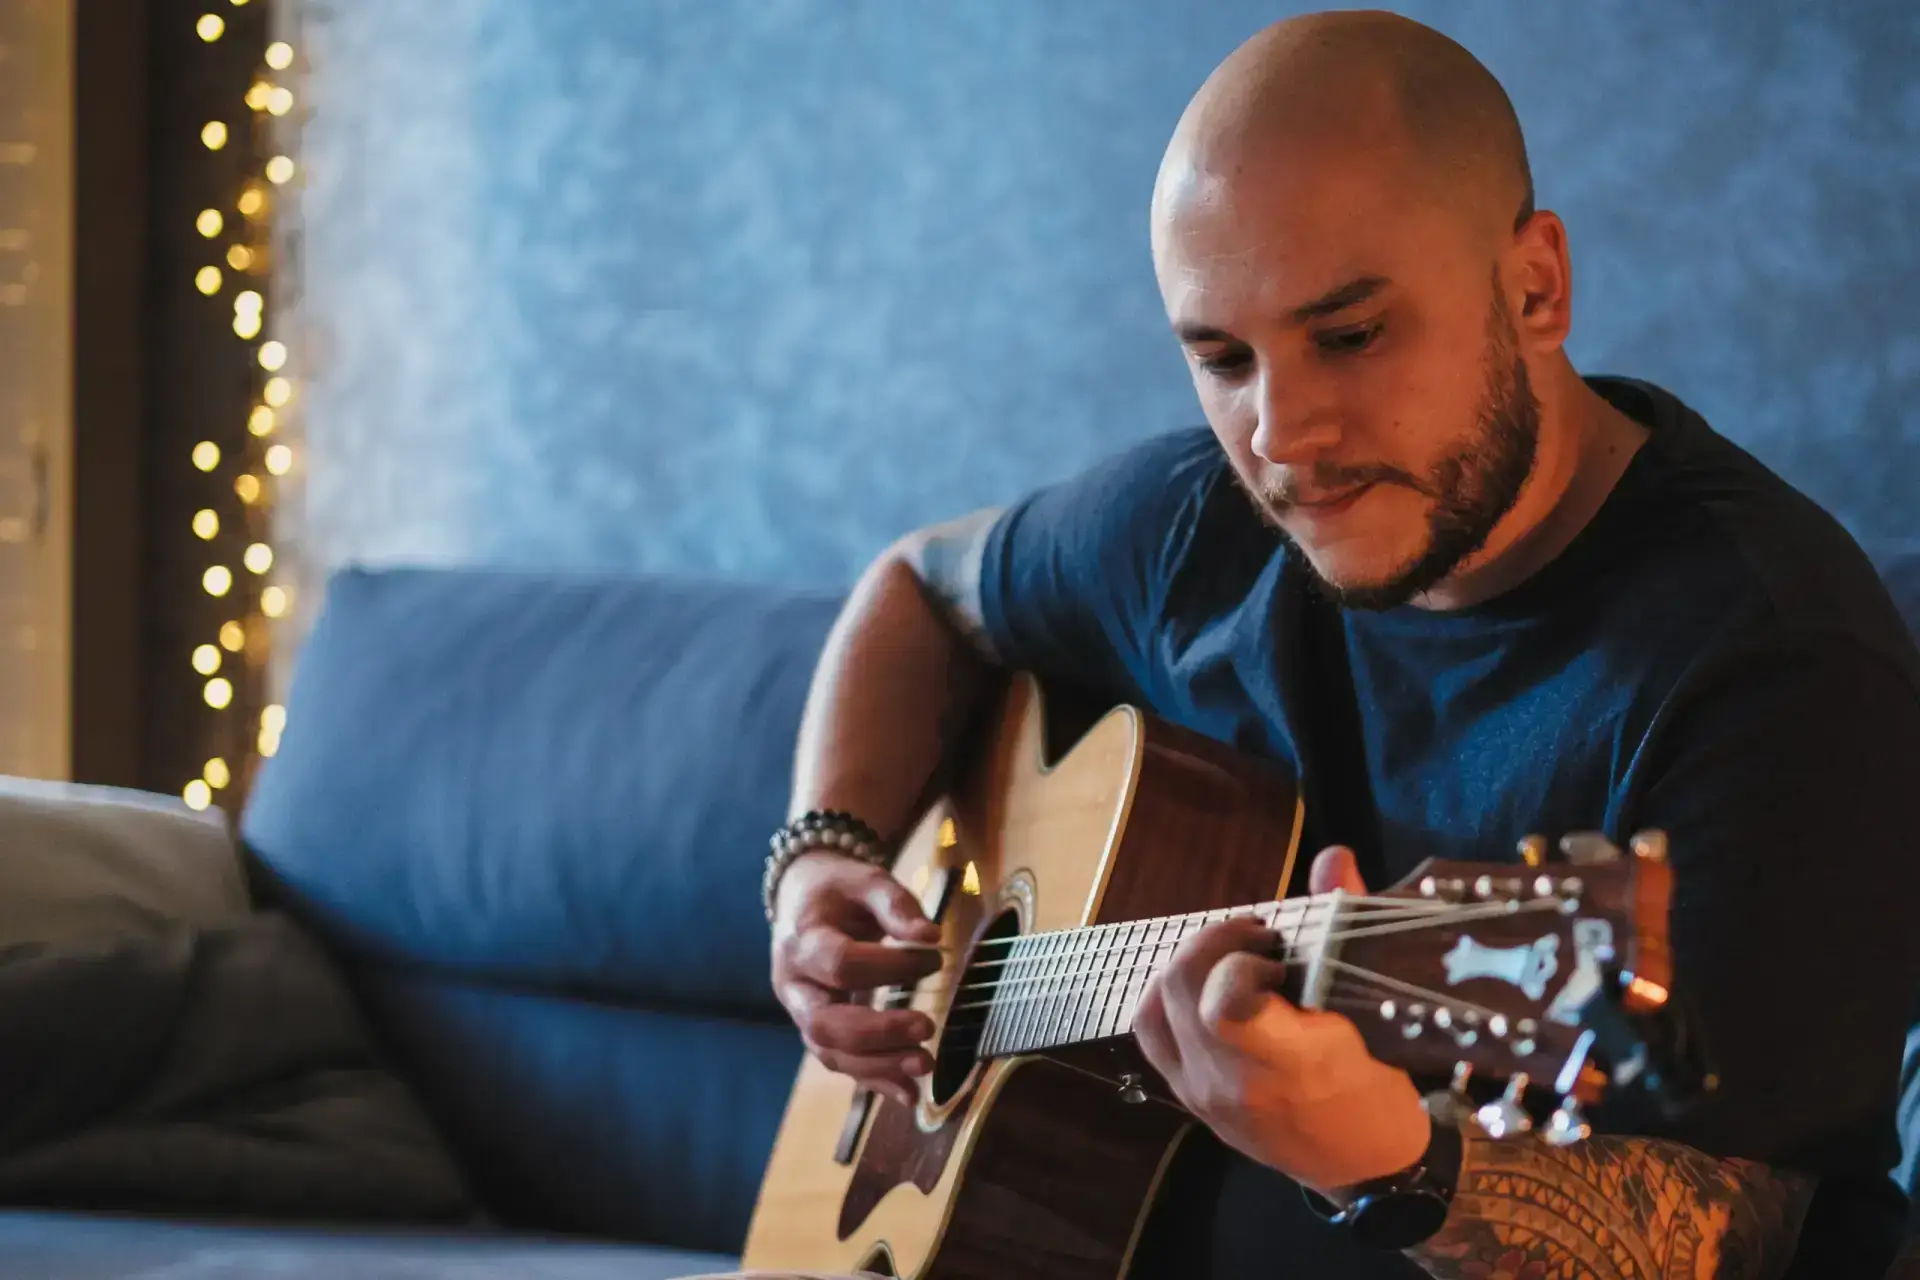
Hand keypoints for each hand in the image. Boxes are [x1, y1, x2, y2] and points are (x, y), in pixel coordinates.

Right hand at [770, 850, 943, 1106]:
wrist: (803, 900)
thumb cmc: (839, 890)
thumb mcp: (866, 880)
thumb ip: (896, 904)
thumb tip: (930, 936)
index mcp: (801, 940)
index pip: (840, 964)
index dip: (890, 966)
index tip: (934, 957)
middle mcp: (794, 985)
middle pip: (823, 1024)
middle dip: (877, 1033)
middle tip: (926, 1028)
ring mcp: (802, 1013)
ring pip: (830, 1053)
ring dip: (879, 1066)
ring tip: (925, 1064)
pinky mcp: (818, 1031)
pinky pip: (841, 1064)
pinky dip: (875, 1082)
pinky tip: (910, 1094)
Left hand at [1132, 846, 1430, 1195]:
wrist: (1364, 1169)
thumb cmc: (1379, 1090)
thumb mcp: (1382, 1016)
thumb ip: (1345, 928)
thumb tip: (1334, 857)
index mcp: (1289, 1066)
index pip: (1224, 1001)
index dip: (1240, 959)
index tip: (1277, 951)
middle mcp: (1232, 1083)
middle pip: (1179, 989)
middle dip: (1212, 943)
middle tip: (1256, 938)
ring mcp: (1200, 1094)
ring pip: (1153, 1008)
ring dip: (1184, 967)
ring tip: (1230, 960)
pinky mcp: (1186, 1098)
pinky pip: (1150, 1033)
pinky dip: (1167, 998)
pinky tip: (1206, 987)